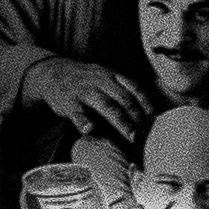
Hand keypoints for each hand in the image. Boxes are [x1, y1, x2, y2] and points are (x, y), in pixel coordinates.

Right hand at [22, 58, 151, 151]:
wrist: (52, 73)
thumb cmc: (86, 80)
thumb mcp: (105, 77)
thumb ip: (121, 90)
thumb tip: (144, 111)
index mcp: (112, 76)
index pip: (134, 88)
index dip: (146, 102)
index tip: (155, 116)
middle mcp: (101, 82)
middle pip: (124, 99)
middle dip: (137, 116)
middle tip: (146, 132)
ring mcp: (85, 91)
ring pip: (106, 106)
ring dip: (121, 121)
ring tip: (130, 135)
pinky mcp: (69, 101)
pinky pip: (77, 112)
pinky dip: (83, 121)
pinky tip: (89, 130)